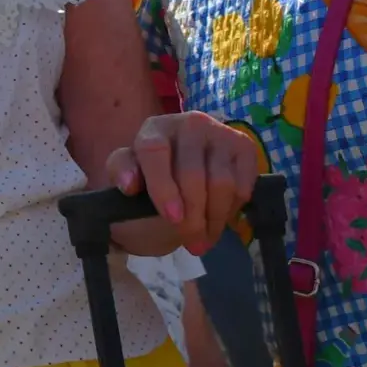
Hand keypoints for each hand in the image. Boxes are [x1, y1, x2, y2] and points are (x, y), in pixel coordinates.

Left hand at [106, 112, 257, 252]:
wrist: (180, 181)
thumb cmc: (149, 181)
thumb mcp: (126, 179)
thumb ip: (122, 175)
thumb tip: (130, 184)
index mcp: (154, 128)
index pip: (155, 152)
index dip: (163, 187)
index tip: (172, 218)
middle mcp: (189, 123)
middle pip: (193, 174)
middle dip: (193, 217)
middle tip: (191, 243)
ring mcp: (219, 132)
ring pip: (222, 184)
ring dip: (214, 219)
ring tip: (204, 238)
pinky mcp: (244, 147)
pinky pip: (243, 187)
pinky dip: (231, 210)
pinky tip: (218, 218)